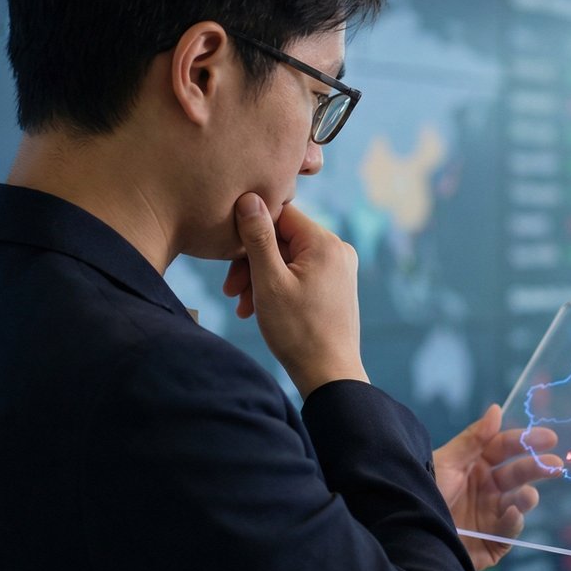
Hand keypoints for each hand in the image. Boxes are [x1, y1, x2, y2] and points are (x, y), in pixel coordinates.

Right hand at [223, 195, 367, 397]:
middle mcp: (338, 249)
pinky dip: (277, 287)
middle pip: (283, 239)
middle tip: (231, 291)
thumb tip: (249, 197)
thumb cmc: (298, 331)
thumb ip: (258, 237)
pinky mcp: (335, 285)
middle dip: (253, 263)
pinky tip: (258, 308)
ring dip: (261, 278)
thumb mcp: (269, 282)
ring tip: (242, 305)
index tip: (230, 260)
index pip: (280, 215)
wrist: (329, 373)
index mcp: (325, 243)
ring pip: (288, 258)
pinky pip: (300, 274)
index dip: (251, 233)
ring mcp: (339, 268)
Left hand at [433, 404, 562, 570]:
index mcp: (476, 466)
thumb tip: (496, 409)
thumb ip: (474, 439)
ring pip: (518, 503)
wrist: (407, 535)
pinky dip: (513, 521)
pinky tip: (512, 513)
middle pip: (517, 474)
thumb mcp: (446, 463)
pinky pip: (508, 531)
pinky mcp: (492, 543)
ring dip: (527, 497)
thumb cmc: (422, 494)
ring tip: (528, 494)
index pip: (505, 449)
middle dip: (537, 468)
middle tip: (555, 466)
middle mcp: (486, 490)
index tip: (548, 438)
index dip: (526, 441)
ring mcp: (490, 516)